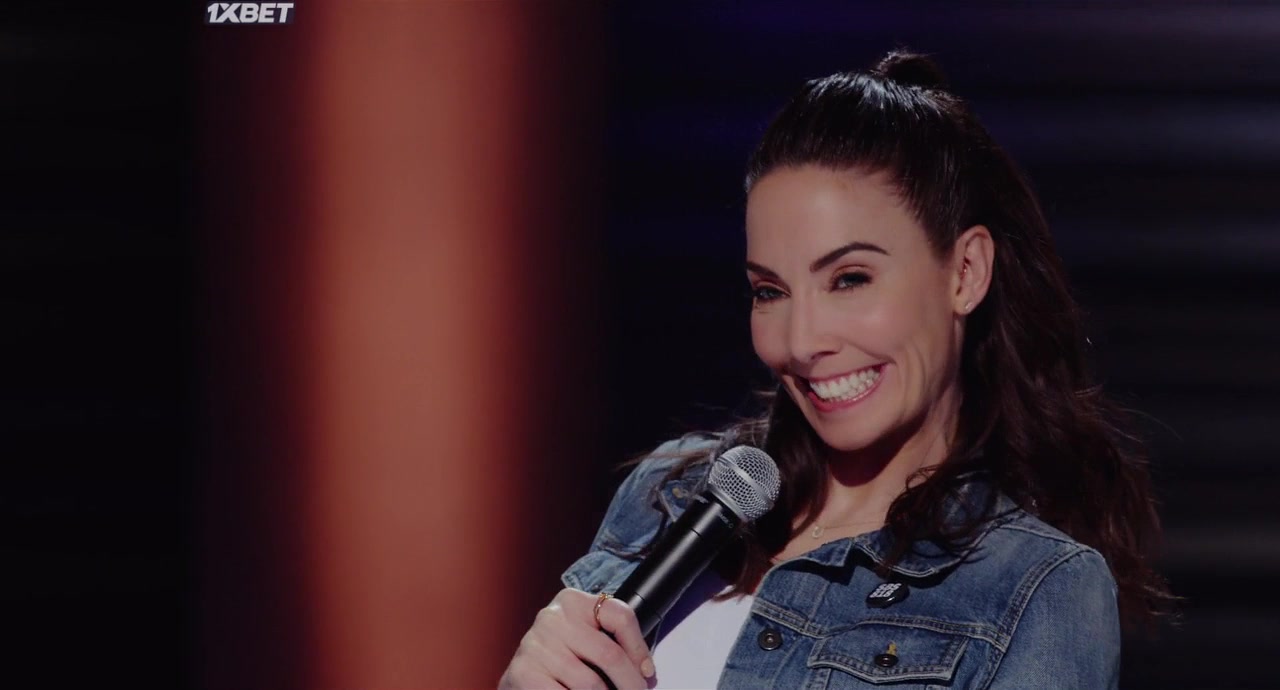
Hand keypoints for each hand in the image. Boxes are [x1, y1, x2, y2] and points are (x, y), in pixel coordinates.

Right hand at [499, 588, 654, 689]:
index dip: (640, 648)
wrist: (523, 675)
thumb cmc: (562, 655)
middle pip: (609, 653)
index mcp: (573, 601)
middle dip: (631, 683)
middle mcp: (553, 618)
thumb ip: (613, 643)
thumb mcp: (587, 637)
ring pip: (591, 684)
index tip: (648, 673)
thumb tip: (646, 673)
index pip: (620, 616)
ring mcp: (536, 645)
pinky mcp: (524, 672)